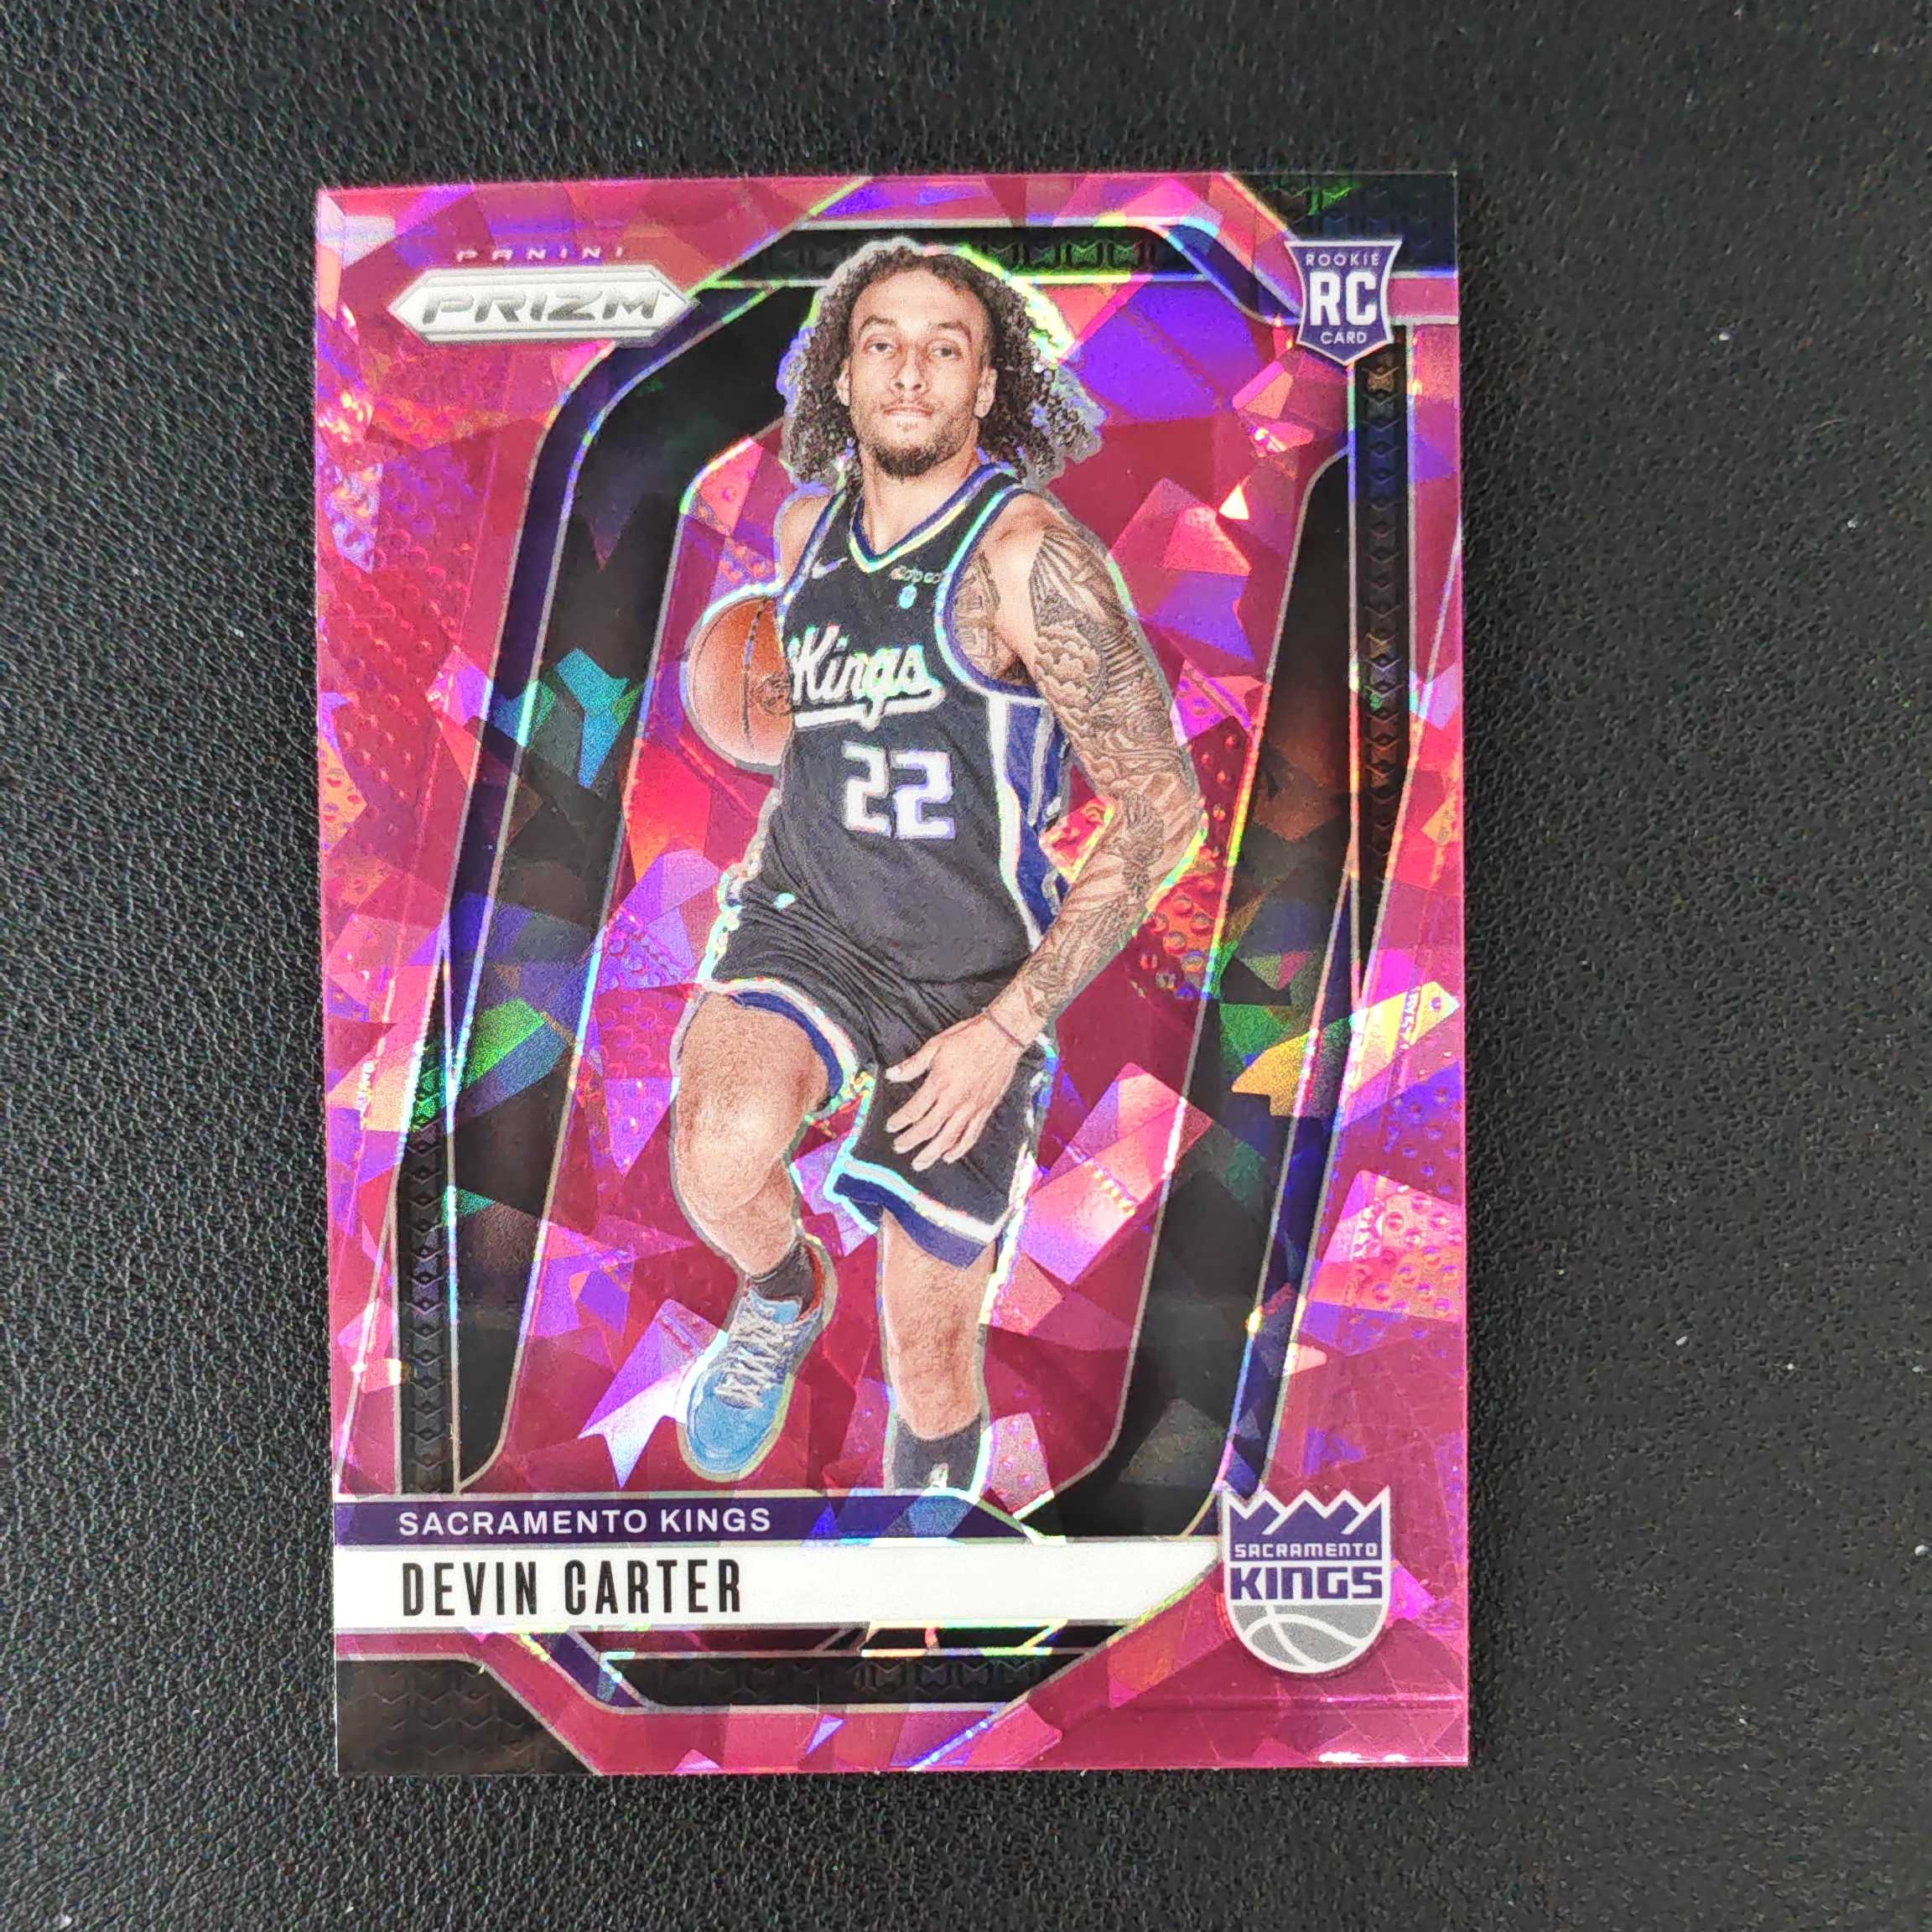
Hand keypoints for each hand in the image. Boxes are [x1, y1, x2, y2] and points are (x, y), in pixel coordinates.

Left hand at [883, 1014, 1023, 1171]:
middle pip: (928, 1129)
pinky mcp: (985, 1110)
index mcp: (940, 1083)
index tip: (891, 1126)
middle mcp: (955, 1099)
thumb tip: (891, 1075)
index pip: (914, 1110)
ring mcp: (971, 1107)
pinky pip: (971, 1135)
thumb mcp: (935, 1045)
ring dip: (932, 1153)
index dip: (900, 1121)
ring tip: (919, 1162)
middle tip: (899, 1147)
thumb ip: (913, 1065)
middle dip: (910, 1141)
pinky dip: (959, 1149)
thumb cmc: (970, 1038)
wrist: (1003, 1037)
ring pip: (949, 1138)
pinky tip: (949, 1156)